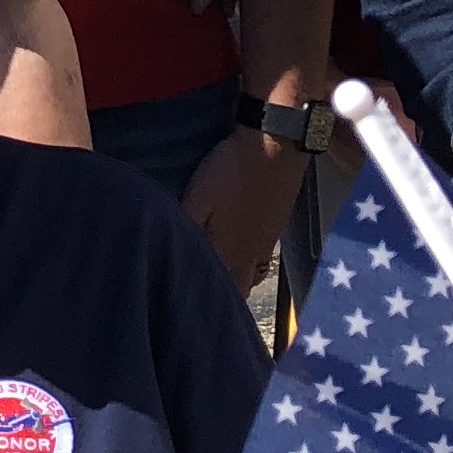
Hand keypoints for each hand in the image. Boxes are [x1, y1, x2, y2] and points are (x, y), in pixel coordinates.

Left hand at [176, 129, 296, 292]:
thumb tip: (175, 258)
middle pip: (238, 291)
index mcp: (229, 252)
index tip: (188, 306)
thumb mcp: (198, 198)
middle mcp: (251, 257)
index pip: (218, 292)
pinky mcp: (276, 227)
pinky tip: (241, 257)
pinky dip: (251, 267)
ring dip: (236, 283)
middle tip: (202, 297)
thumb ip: (188, 230)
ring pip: (252, 277)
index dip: (202, 302)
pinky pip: (263, 261)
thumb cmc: (231, 172)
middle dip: (221, 299)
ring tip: (220, 281)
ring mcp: (267, 243)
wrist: (276, 146)